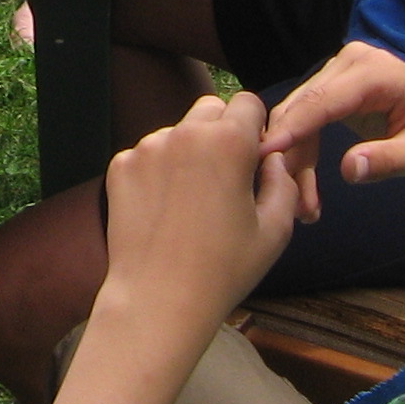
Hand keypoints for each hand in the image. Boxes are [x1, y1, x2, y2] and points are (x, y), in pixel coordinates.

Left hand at [101, 89, 309, 324]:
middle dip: (222, 133)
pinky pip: (148, 153)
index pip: (249, 103)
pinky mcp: (120, 165)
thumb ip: (284, 181)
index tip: (254, 159)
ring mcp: (147, 147)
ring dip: (188, 151)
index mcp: (229, 142)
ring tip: (192, 201)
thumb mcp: (276, 229)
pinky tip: (164, 209)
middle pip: (210, 109)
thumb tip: (273, 159)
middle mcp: (185, 133)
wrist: (158, 299)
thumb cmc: (223, 270)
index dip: (256, 129)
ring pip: (177, 131)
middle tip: (225, 178)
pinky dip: (158, 171)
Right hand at [263, 41, 404, 198]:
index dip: (294, 127)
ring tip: (304, 208)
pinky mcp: (335, 91)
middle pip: (303, 108)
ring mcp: (340, 74)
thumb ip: (388, 160)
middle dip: (292, 155)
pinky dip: (301, 154)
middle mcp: (351, 62)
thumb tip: (348, 169)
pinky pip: (306, 121)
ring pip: (298, 117)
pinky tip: (305, 189)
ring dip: (294, 160)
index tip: (266, 155)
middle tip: (295, 206)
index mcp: (376, 71)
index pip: (324, 99)